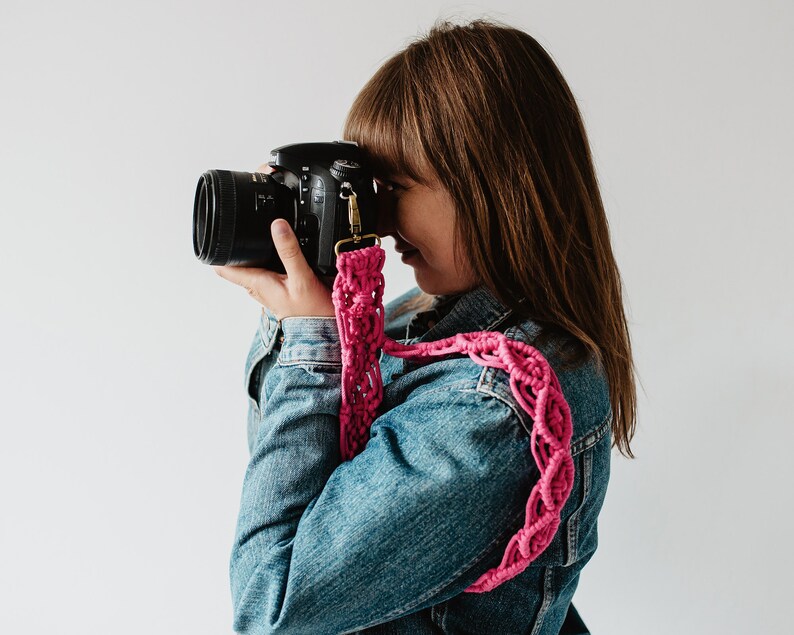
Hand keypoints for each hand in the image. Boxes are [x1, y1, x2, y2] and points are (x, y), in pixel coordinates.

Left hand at [213, 164, 336, 319]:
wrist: (323, 330)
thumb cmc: (311, 311)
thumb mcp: (301, 277)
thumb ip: (289, 251)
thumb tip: (277, 225)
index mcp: (257, 282)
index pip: (224, 268)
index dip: (216, 252)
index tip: (216, 235)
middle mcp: (258, 287)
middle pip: (236, 266)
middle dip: (235, 248)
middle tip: (237, 228)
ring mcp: (268, 290)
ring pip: (252, 268)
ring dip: (251, 254)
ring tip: (256, 236)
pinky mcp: (279, 290)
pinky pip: (266, 272)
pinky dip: (267, 261)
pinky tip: (277, 253)